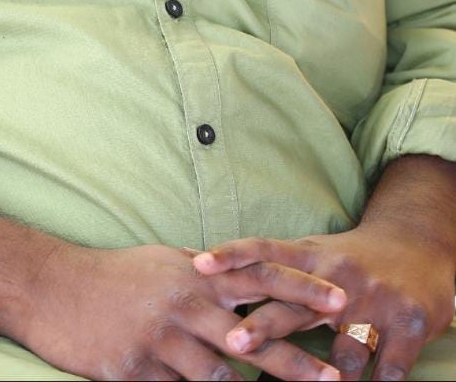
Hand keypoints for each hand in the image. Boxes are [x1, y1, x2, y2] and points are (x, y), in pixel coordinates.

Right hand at [17, 241, 346, 380]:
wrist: (51, 289)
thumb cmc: (112, 275)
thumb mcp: (162, 262)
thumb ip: (202, 273)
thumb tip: (236, 275)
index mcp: (194, 274)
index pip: (259, 276)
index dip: (301, 288)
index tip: (340, 301)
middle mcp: (183, 303)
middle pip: (251, 336)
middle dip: (296, 361)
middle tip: (336, 379)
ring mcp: (160, 339)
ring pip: (218, 377)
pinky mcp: (136, 371)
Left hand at [193, 225, 455, 380]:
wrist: (419, 247)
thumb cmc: (353, 259)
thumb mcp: (314, 254)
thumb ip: (272, 267)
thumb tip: (202, 268)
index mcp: (311, 255)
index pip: (263, 251)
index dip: (231, 256)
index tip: (197, 265)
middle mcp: (339, 276)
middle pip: (294, 304)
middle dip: (264, 325)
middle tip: (233, 342)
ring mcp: (375, 302)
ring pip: (344, 349)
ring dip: (322, 376)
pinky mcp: (409, 325)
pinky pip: (388, 369)